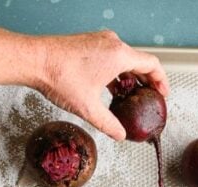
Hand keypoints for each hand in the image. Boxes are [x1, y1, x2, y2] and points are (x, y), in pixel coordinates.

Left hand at [34, 30, 168, 140]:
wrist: (34, 59)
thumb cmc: (59, 76)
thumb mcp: (88, 107)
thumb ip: (108, 123)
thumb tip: (119, 134)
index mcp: (119, 55)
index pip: (152, 65)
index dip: (161, 81)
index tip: (162, 93)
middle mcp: (112, 43)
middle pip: (139, 61)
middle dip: (146, 80)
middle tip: (148, 96)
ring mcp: (99, 40)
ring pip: (124, 58)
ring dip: (129, 75)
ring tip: (129, 94)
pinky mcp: (88, 42)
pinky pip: (110, 55)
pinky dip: (115, 70)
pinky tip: (108, 86)